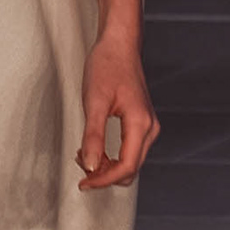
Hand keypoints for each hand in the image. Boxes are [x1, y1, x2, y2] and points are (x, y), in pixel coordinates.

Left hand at [76, 29, 159, 189]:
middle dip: (105, 174)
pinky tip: (94, 148)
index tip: (84, 183)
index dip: (104, 180)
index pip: (127, 167)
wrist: (119, 45)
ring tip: (84, 154)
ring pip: (130, 161)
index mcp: (140, 124)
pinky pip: (129, 150)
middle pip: (131, 169)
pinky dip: (111, 156)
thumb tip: (91, 166)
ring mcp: (147, 126)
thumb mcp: (94, 101)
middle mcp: (149, 128)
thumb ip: (93, 136)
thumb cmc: (108, 65)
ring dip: (107, 166)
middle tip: (81, 166)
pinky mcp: (141, 123)